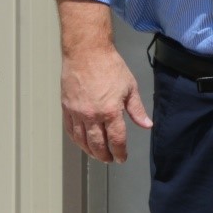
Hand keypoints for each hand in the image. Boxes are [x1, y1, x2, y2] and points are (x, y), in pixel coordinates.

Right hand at [61, 41, 151, 163]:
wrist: (87, 53)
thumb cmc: (110, 67)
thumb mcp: (130, 87)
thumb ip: (137, 109)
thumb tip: (146, 125)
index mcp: (110, 111)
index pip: (116, 139)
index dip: (120, 151)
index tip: (122, 157)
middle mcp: (92, 116)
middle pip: (97, 144)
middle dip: (105, 155)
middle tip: (110, 159)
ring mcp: (77, 113)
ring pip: (82, 140)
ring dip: (90, 151)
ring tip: (97, 155)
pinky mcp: (66, 108)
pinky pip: (70, 130)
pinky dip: (76, 140)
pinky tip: (81, 143)